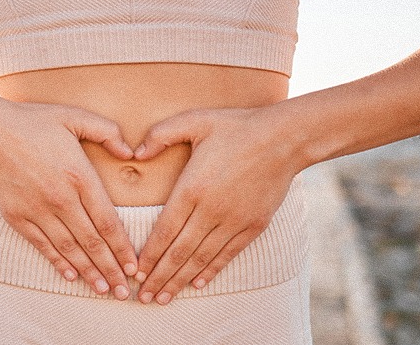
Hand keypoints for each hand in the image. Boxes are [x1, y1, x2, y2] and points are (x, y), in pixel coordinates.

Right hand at [0, 90, 137, 299]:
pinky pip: (43, 245)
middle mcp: (61, 198)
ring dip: (88, 273)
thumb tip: (131, 152)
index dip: (123, 248)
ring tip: (103, 290)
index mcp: (79, 176)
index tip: (135, 267)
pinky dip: (58, 262)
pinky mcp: (18, 217)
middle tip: (125, 292)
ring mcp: (38, 210)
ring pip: (69, 249)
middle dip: (111, 269)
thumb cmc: (33, 122)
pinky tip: (71, 276)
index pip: (108, 222)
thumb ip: (107, 131)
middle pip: (92, 242)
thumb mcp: (75, 116)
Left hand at [131, 106, 303, 304]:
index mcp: (192, 188)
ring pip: (201, 258)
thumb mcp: (194, 120)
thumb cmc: (236, 126)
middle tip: (144, 298)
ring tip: (164, 298)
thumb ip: (160, 134)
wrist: (284, 138)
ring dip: (180, 280)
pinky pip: (227, 254)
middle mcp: (211, 210)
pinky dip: (211, 271)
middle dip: (159, 277)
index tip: (136, 272)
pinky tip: (197, 283)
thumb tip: (135, 153)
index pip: (164, 230)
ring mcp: (233, 220)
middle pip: (179, 252)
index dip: (149, 255)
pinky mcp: (253, 225)